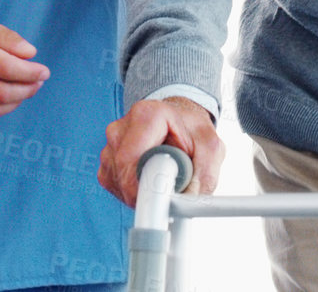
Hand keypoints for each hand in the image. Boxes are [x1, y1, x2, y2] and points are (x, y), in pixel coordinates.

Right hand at [0, 13, 48, 127]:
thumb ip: (5, 37)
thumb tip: (31, 54)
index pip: (5, 67)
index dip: (30, 72)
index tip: (44, 71)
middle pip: (0, 92)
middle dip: (26, 90)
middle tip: (37, 83)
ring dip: (14, 104)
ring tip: (24, 91)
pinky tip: (3, 102)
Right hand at [98, 96, 224, 206]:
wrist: (180, 122)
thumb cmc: (193, 131)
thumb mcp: (211, 149)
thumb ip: (204, 175)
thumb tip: (186, 201)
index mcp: (146, 116)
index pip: (132, 160)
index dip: (148, 185)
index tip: (165, 198)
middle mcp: (121, 128)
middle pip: (123, 175)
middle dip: (147, 191)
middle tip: (170, 190)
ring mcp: (110, 144)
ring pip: (118, 183)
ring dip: (140, 192)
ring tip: (162, 177)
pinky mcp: (106, 161)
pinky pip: (114, 185)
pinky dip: (132, 192)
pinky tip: (148, 180)